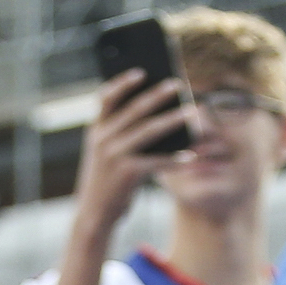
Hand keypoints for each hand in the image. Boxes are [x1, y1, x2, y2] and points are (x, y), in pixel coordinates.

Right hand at [71, 70, 191, 237]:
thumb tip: (159, 114)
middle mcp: (103, 139)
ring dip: (173, 119)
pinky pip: (157, 161)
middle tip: (178, 84)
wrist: (94, 214)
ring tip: (191, 111)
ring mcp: (114, 156)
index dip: (122, 83)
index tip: (141, 71)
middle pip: (135, 110)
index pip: (106, 98)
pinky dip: (176, 158)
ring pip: (149, 131)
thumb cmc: (106, 179)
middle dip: (158, 95)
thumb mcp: (105, 152)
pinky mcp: (127, 174)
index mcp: (96, 130)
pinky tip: (191, 154)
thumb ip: (121, 132)